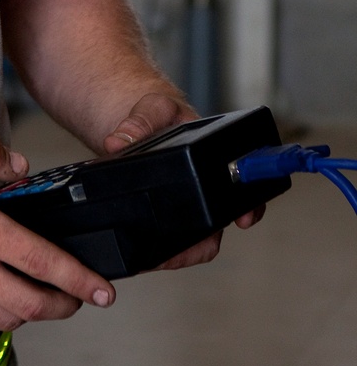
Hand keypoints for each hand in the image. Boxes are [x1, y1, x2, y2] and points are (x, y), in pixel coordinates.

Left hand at [102, 91, 263, 269]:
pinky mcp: (168, 215)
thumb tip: (116, 142)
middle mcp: (205, 186)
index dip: (249, 206)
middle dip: (205, 242)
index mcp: (213, 159)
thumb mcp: (151, 108)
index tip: (242, 217)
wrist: (138, 123)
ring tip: (156, 256)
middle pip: (218, 225)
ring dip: (181, 251)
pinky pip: (172, 240)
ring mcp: (188, 203)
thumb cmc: (157, 114)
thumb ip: (138, 122)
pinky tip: (144, 254)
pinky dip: (162, 250)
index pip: (244, 188)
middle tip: (181, 250)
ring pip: (196, 239)